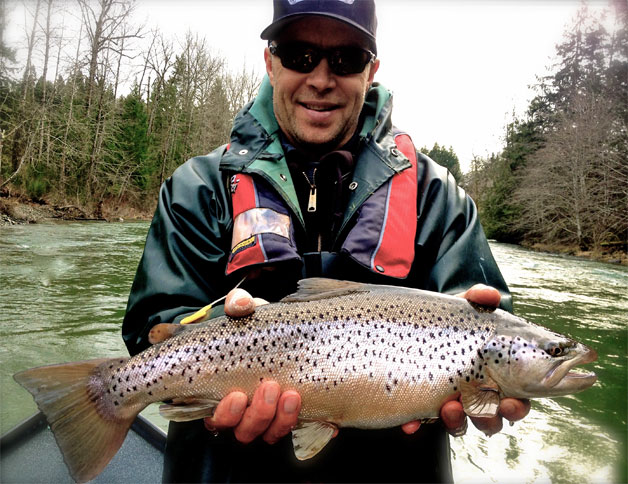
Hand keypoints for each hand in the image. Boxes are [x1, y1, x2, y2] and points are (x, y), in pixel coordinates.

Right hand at [204, 287, 302, 443]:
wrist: (286, 332)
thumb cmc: (257, 326)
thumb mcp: (247, 311)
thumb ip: (239, 304)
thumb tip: (240, 304)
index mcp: (224, 393)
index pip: (217, 418)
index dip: (226, 414)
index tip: (237, 395)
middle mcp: (243, 413)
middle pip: (244, 430)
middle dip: (257, 414)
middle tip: (270, 387)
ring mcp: (268, 417)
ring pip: (268, 433)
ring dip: (280, 419)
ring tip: (292, 395)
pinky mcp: (291, 416)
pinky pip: (296, 430)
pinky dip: (303, 421)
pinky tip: (315, 411)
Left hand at [402, 284, 530, 436]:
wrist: (415, 325)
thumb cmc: (452, 322)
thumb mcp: (462, 310)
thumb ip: (476, 300)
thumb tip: (489, 294)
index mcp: (496, 378)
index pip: (515, 401)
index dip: (516, 407)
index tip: (510, 403)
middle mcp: (475, 396)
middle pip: (490, 419)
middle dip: (488, 420)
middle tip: (481, 410)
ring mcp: (449, 402)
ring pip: (459, 424)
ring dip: (456, 422)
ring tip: (448, 408)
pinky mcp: (422, 405)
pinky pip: (420, 421)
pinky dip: (415, 423)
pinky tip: (409, 423)